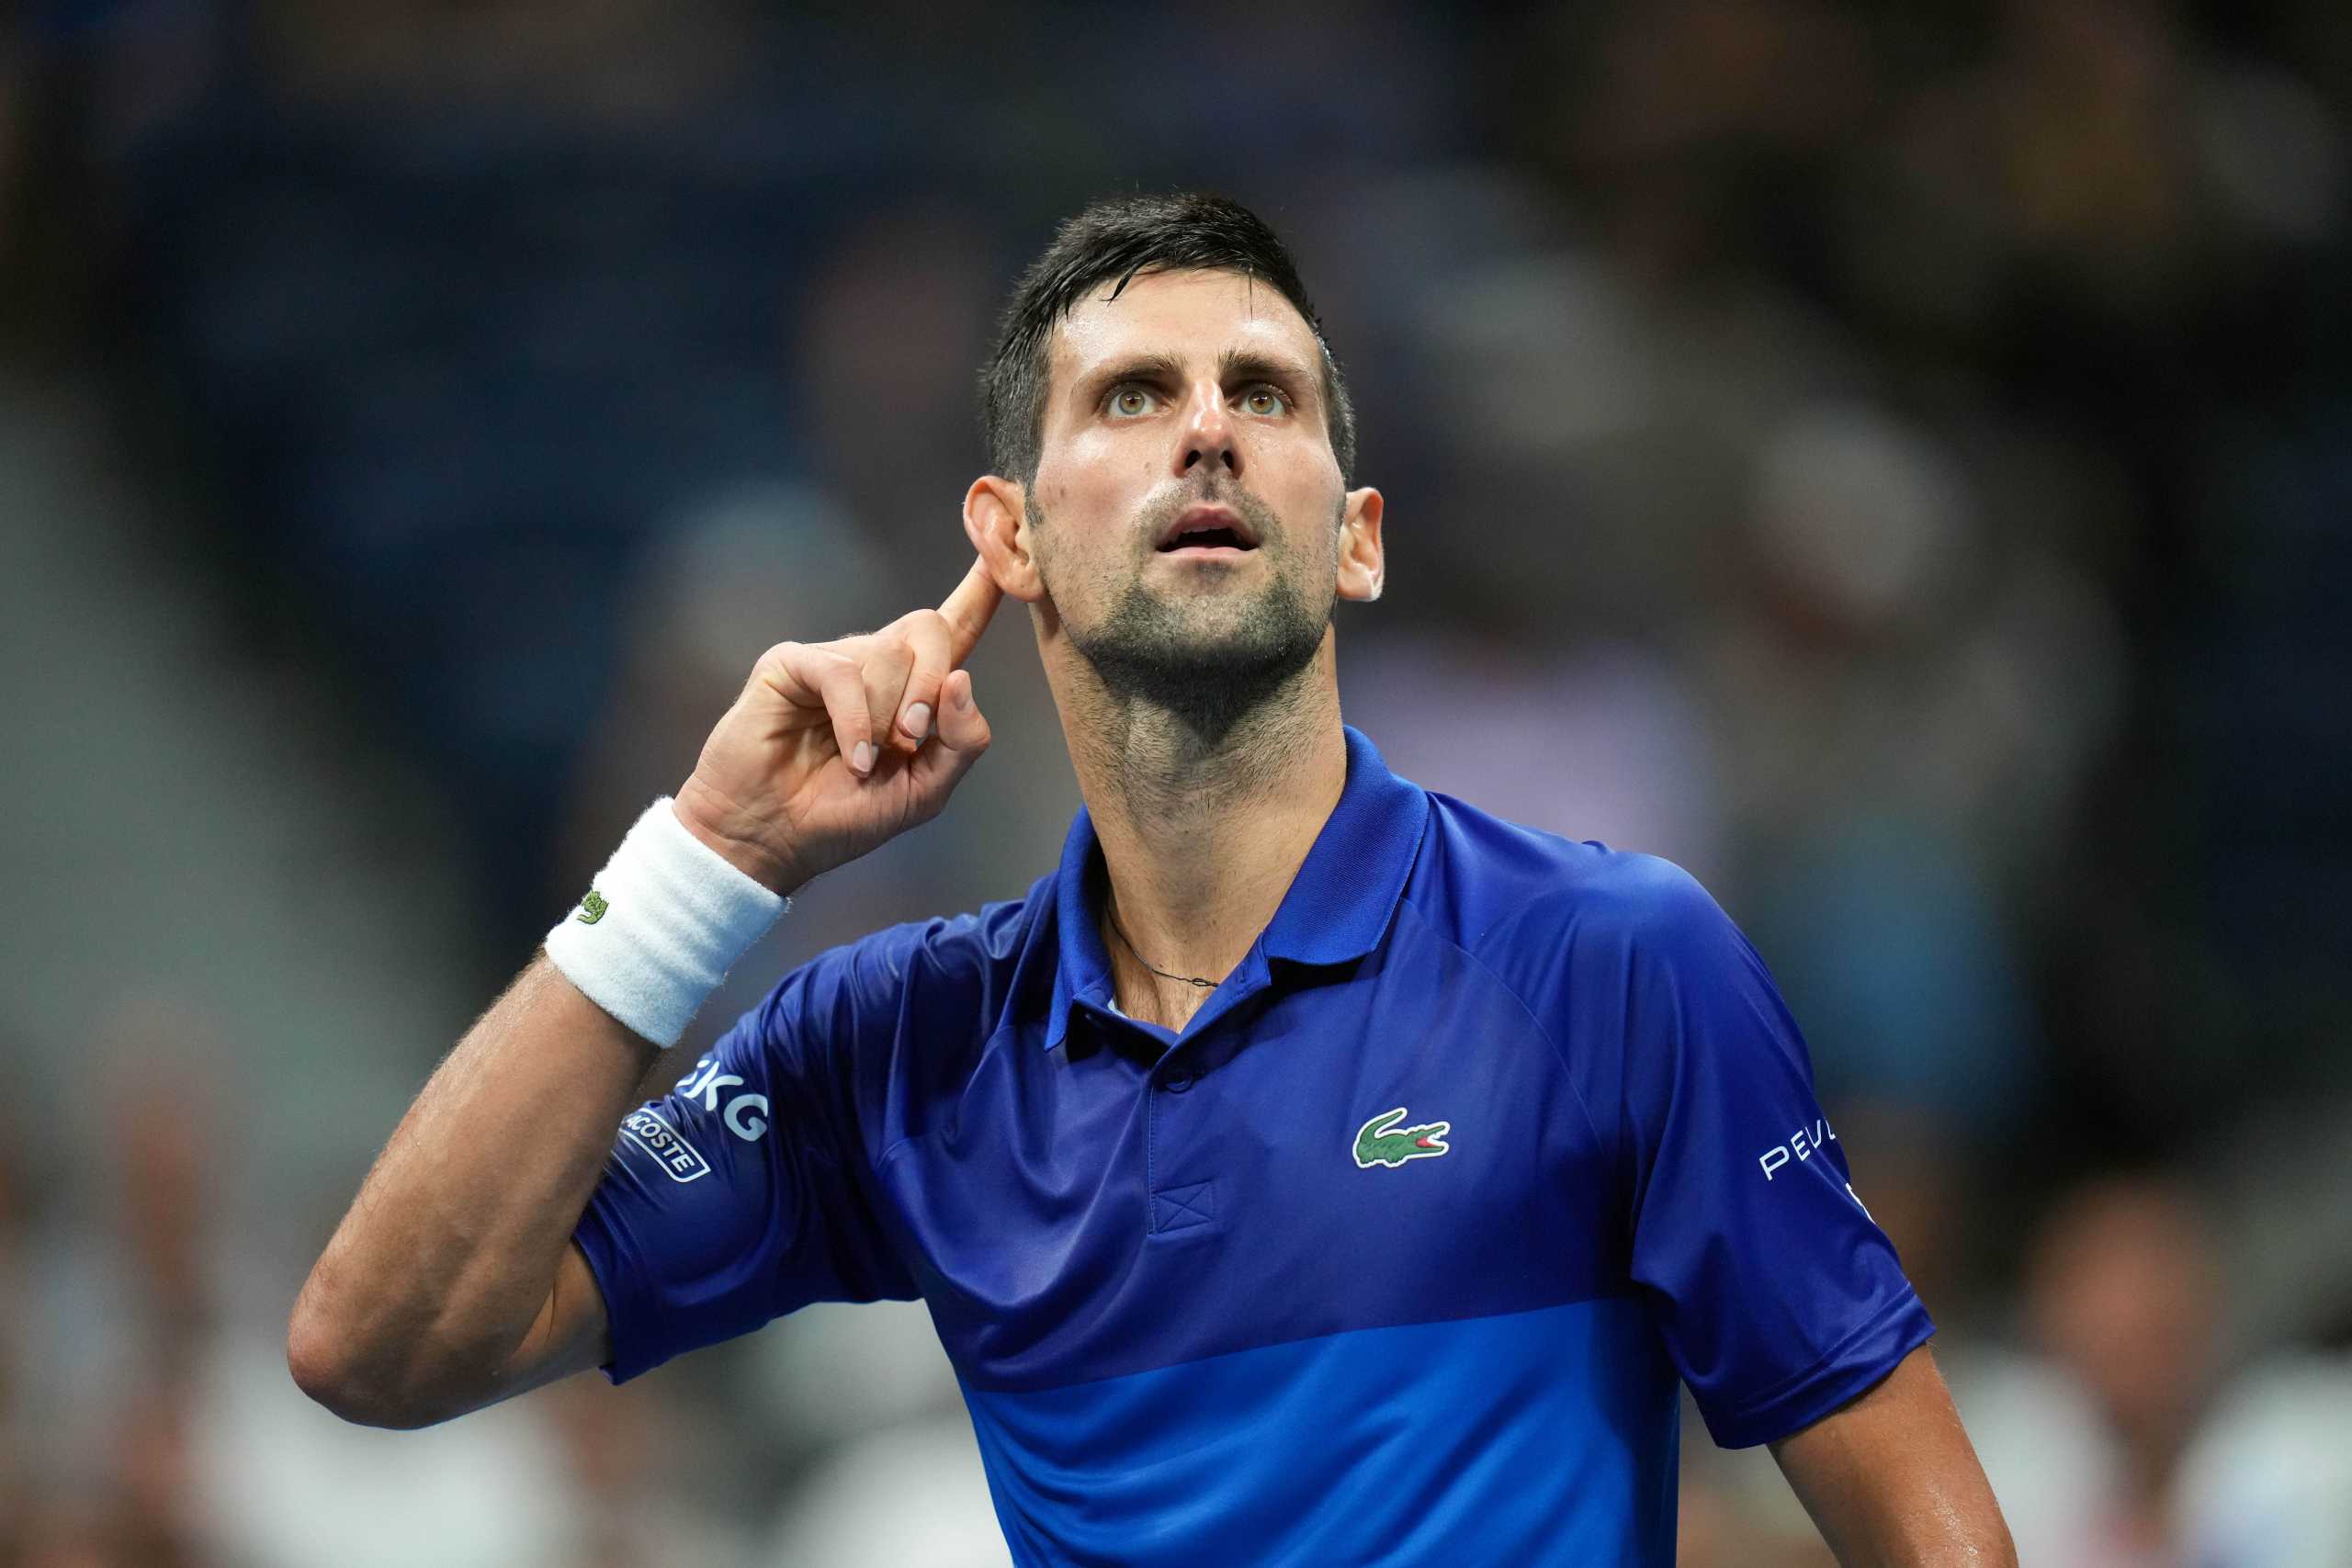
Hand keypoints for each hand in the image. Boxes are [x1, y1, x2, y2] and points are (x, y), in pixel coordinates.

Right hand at [671, 557, 1003, 892]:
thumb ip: (962, 743)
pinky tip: (854, 758)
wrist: (772, 840)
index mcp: (913, 688)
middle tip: (910, 740)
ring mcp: (833, 659)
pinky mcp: (792, 664)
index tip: (1004, 555)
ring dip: (887, 718)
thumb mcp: (925, 791)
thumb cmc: (843, 816)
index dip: (981, 589)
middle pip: (931, 628)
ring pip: (891, 655)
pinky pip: (845, 674)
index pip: (956, 626)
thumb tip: (963, 680)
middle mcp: (876, 663)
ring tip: (864, 761)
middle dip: (932, 684)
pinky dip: (856, 723)